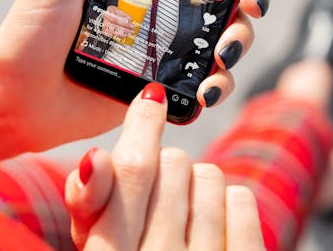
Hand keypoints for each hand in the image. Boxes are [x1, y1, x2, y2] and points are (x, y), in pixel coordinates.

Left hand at [0, 0, 295, 162]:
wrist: (15, 101)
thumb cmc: (28, 36)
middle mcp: (165, 7)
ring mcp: (168, 47)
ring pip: (229, 36)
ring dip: (241, 39)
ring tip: (223, 51)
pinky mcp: (165, 84)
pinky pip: (208, 80)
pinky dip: (219, 83)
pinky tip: (208, 88)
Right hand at [65, 83, 264, 250]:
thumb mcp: (99, 248)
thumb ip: (91, 205)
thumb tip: (95, 157)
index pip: (131, 170)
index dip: (142, 125)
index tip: (151, 97)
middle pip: (173, 164)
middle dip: (164, 170)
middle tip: (158, 200)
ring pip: (209, 175)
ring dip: (195, 188)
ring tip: (183, 221)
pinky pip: (241, 200)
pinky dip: (228, 204)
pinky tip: (213, 229)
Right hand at [101, 6, 133, 39]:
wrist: (109, 19)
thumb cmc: (116, 15)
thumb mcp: (121, 12)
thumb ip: (125, 15)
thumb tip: (131, 20)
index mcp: (110, 9)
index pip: (116, 11)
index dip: (123, 15)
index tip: (130, 18)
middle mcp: (106, 15)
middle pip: (115, 20)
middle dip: (125, 24)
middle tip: (132, 26)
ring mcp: (104, 23)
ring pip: (114, 27)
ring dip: (123, 30)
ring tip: (130, 32)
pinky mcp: (105, 30)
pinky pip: (112, 33)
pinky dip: (119, 35)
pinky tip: (125, 35)